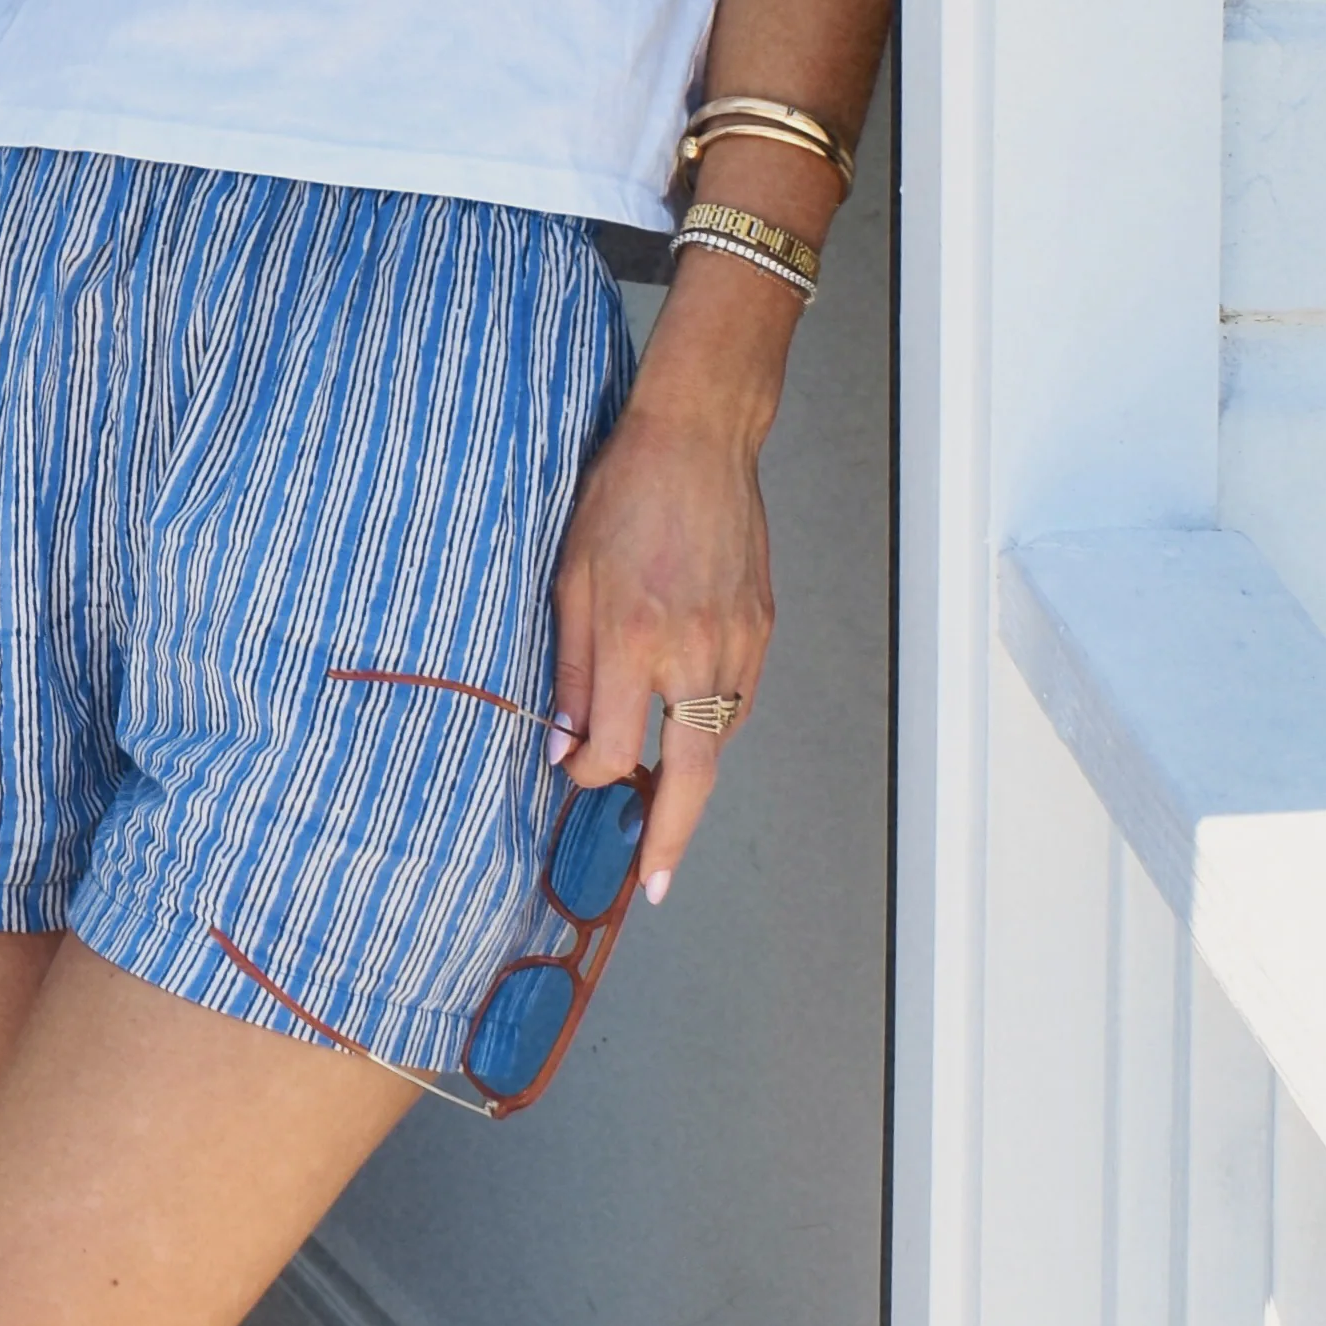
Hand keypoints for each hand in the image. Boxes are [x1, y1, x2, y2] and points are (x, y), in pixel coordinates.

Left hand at [546, 394, 773, 904]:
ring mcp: (737, 644)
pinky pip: (737, 702)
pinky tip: (686, 729)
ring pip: (719, 741)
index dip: (589, 773)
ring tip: (663, 807)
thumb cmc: (622, 497)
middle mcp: (692, 652)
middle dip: (670, 838)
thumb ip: (570, 667)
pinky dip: (712, 728)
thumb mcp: (569, 577)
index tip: (574, 775)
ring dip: (692, 781)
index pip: (609, 746)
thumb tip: (562, 743)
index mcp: (633, 639)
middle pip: (689, 776)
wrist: (698, 441)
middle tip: (657, 885)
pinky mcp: (762, 629)